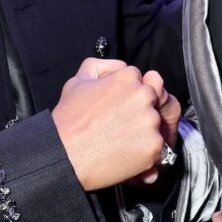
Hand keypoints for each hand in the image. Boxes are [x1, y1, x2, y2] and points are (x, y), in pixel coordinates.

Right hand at [53, 58, 166, 191]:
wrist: (64, 154)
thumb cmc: (68, 119)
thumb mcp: (78, 80)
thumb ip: (102, 66)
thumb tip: (121, 67)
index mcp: (128, 77)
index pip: (140, 81)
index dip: (128, 96)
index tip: (116, 109)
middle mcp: (144, 96)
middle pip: (152, 101)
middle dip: (140, 112)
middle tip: (120, 125)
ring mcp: (151, 121)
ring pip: (156, 125)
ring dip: (143, 133)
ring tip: (120, 141)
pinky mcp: (154, 146)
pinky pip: (157, 148)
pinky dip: (145, 153)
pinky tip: (125, 154)